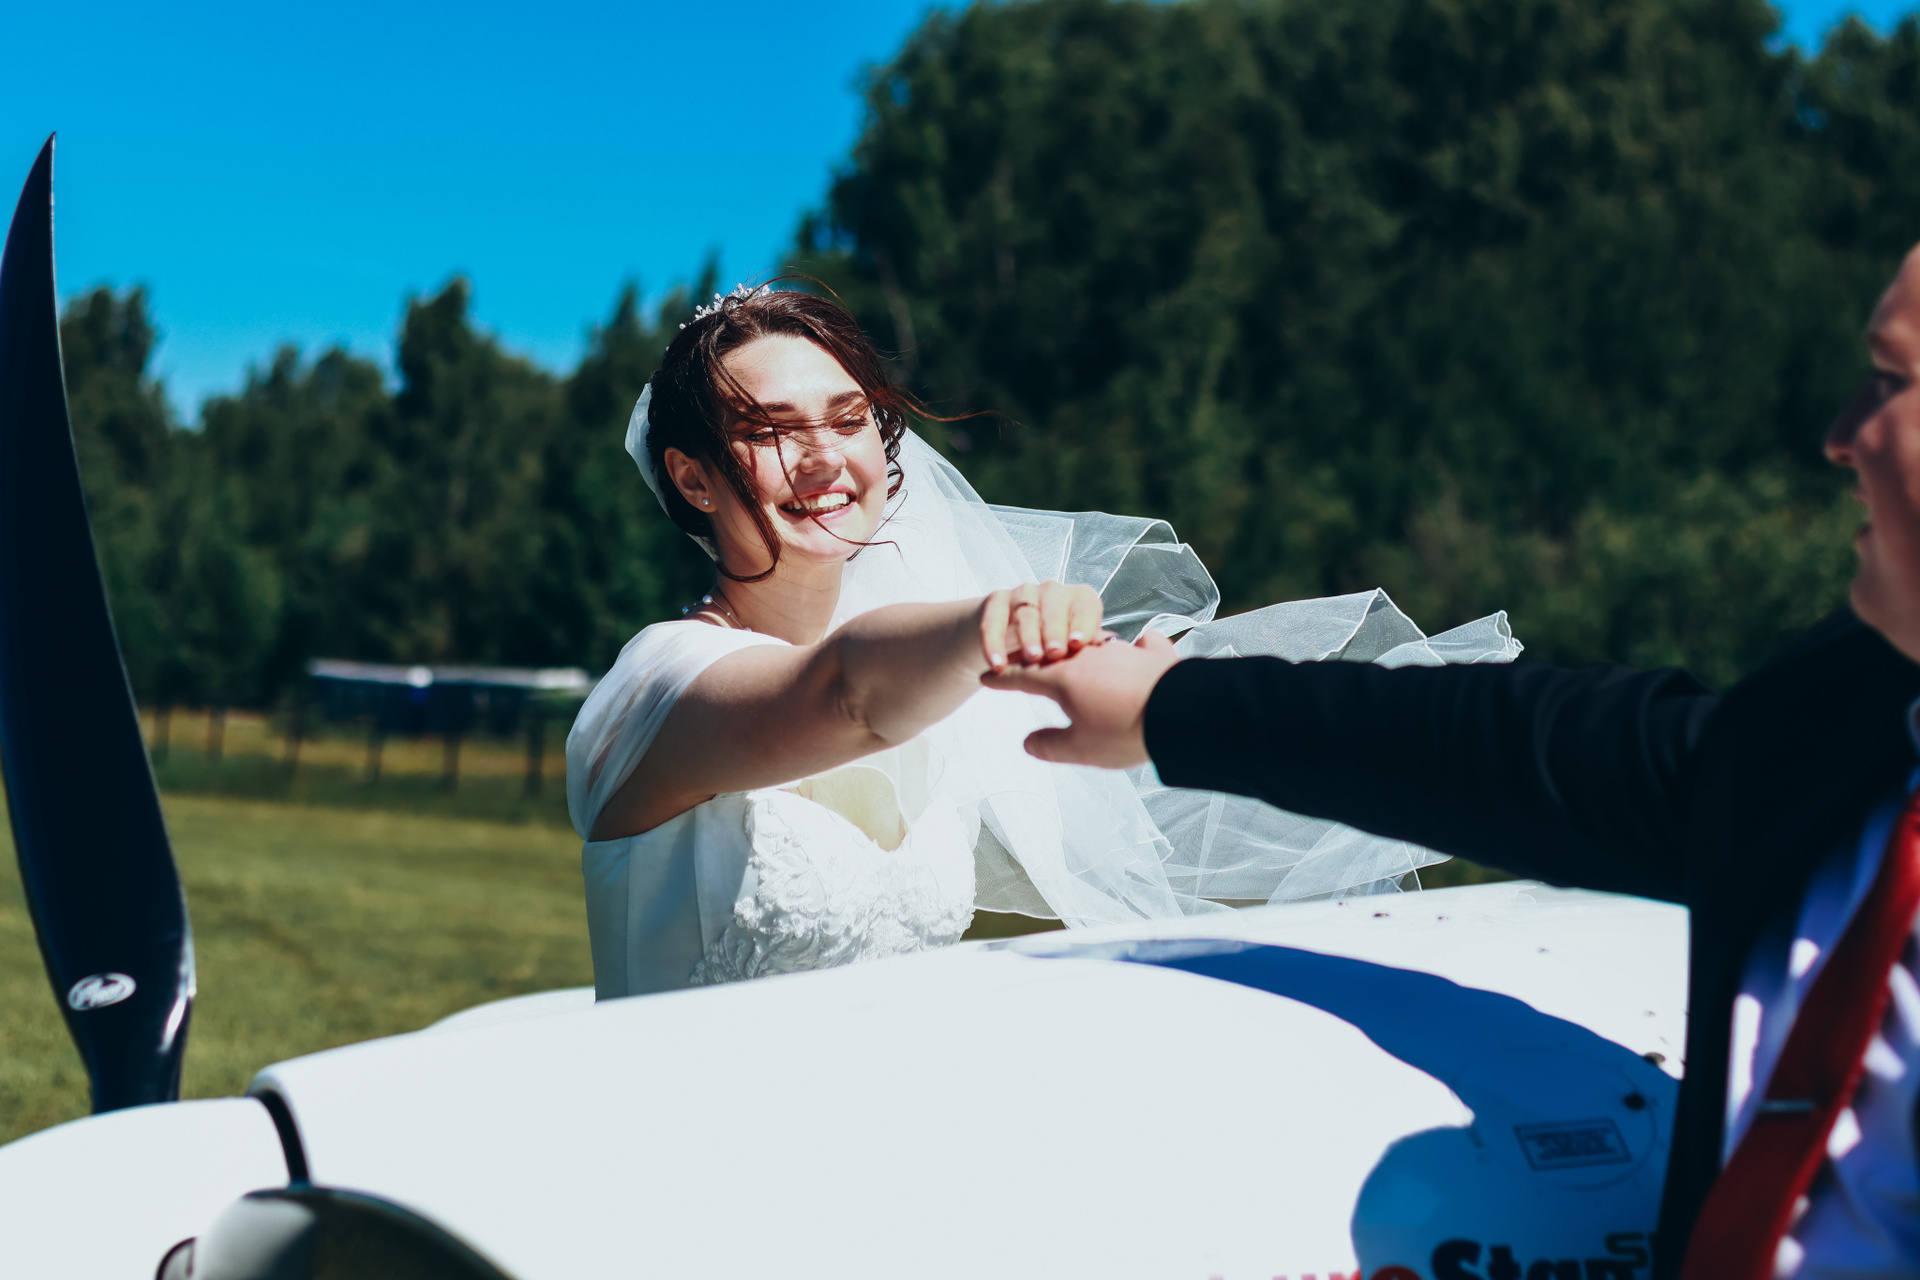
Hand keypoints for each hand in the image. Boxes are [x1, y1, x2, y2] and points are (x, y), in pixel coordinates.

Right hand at [978, 581, 1103, 670]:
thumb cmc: (1058, 647)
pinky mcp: (997, 600)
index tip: (1078, 644)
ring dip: (1028, 637)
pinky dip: (994, 644)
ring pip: (1026, 614)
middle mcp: (1053, 590)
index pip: (1085, 608)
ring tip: (1031, 658)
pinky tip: (997, 665)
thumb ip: (1090, 649)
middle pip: (1054, 609)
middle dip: (1055, 631)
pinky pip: (993, 622)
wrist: (1014, 640)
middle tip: (1055, 653)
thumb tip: (1110, 656)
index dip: (1082, 624)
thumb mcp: (1075, 647)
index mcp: (1080, 599)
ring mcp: (1024, 593)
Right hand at [980, 630, 1181, 767]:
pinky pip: (1143, 645)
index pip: (1024, 676)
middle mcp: (1088, 657)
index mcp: (1064, 678)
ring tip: (1075, 651)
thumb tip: (1028, 742)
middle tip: (1023, 660)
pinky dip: (1139, 646)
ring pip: (1093, 644)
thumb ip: (1050, 745)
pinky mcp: (1154, 654)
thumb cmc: (1125, 731)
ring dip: (1080, 648)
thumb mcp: (1080, 749)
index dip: (1003, 678)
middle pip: (1054, 654)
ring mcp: (1122, 651)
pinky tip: (1141, 643)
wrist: (1179, 712)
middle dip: (1035, 658)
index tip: (986, 676)